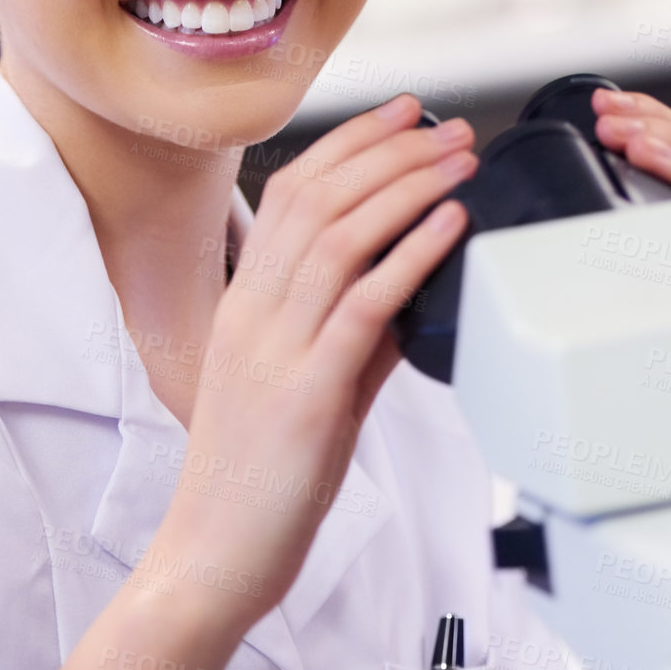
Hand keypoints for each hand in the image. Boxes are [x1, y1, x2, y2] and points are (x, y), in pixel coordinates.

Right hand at [140, 94, 476, 626]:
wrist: (211, 556)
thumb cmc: (254, 476)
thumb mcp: (299, 386)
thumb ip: (351, 334)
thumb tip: (412, 288)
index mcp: (243, 303)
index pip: (292, 194)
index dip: (350, 143)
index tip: (402, 113)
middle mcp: (253, 313)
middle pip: (320, 200)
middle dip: (390, 151)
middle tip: (450, 126)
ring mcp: (275, 350)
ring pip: (340, 238)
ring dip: (408, 187)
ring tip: (458, 160)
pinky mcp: (306, 395)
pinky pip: (362, 307)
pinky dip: (410, 255)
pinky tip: (448, 224)